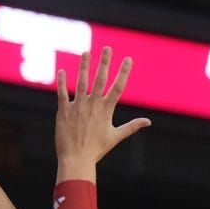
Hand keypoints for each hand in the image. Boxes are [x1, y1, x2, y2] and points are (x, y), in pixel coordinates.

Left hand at [55, 47, 150, 176]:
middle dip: (104, 63)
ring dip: (84, 66)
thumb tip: (148, 122)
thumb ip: (131, 126)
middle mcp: (92, 106)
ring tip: (86, 52)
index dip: (124, 72)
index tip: (128, 59)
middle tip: (107, 48)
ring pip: (81, 82)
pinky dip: (61, 82)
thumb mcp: (115, 137)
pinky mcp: (64, 111)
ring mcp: (78, 107)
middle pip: (100, 80)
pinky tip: (61, 70)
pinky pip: (62, 94)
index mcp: (106, 110)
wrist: (76, 160)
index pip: (118, 87)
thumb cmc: (96, 149)